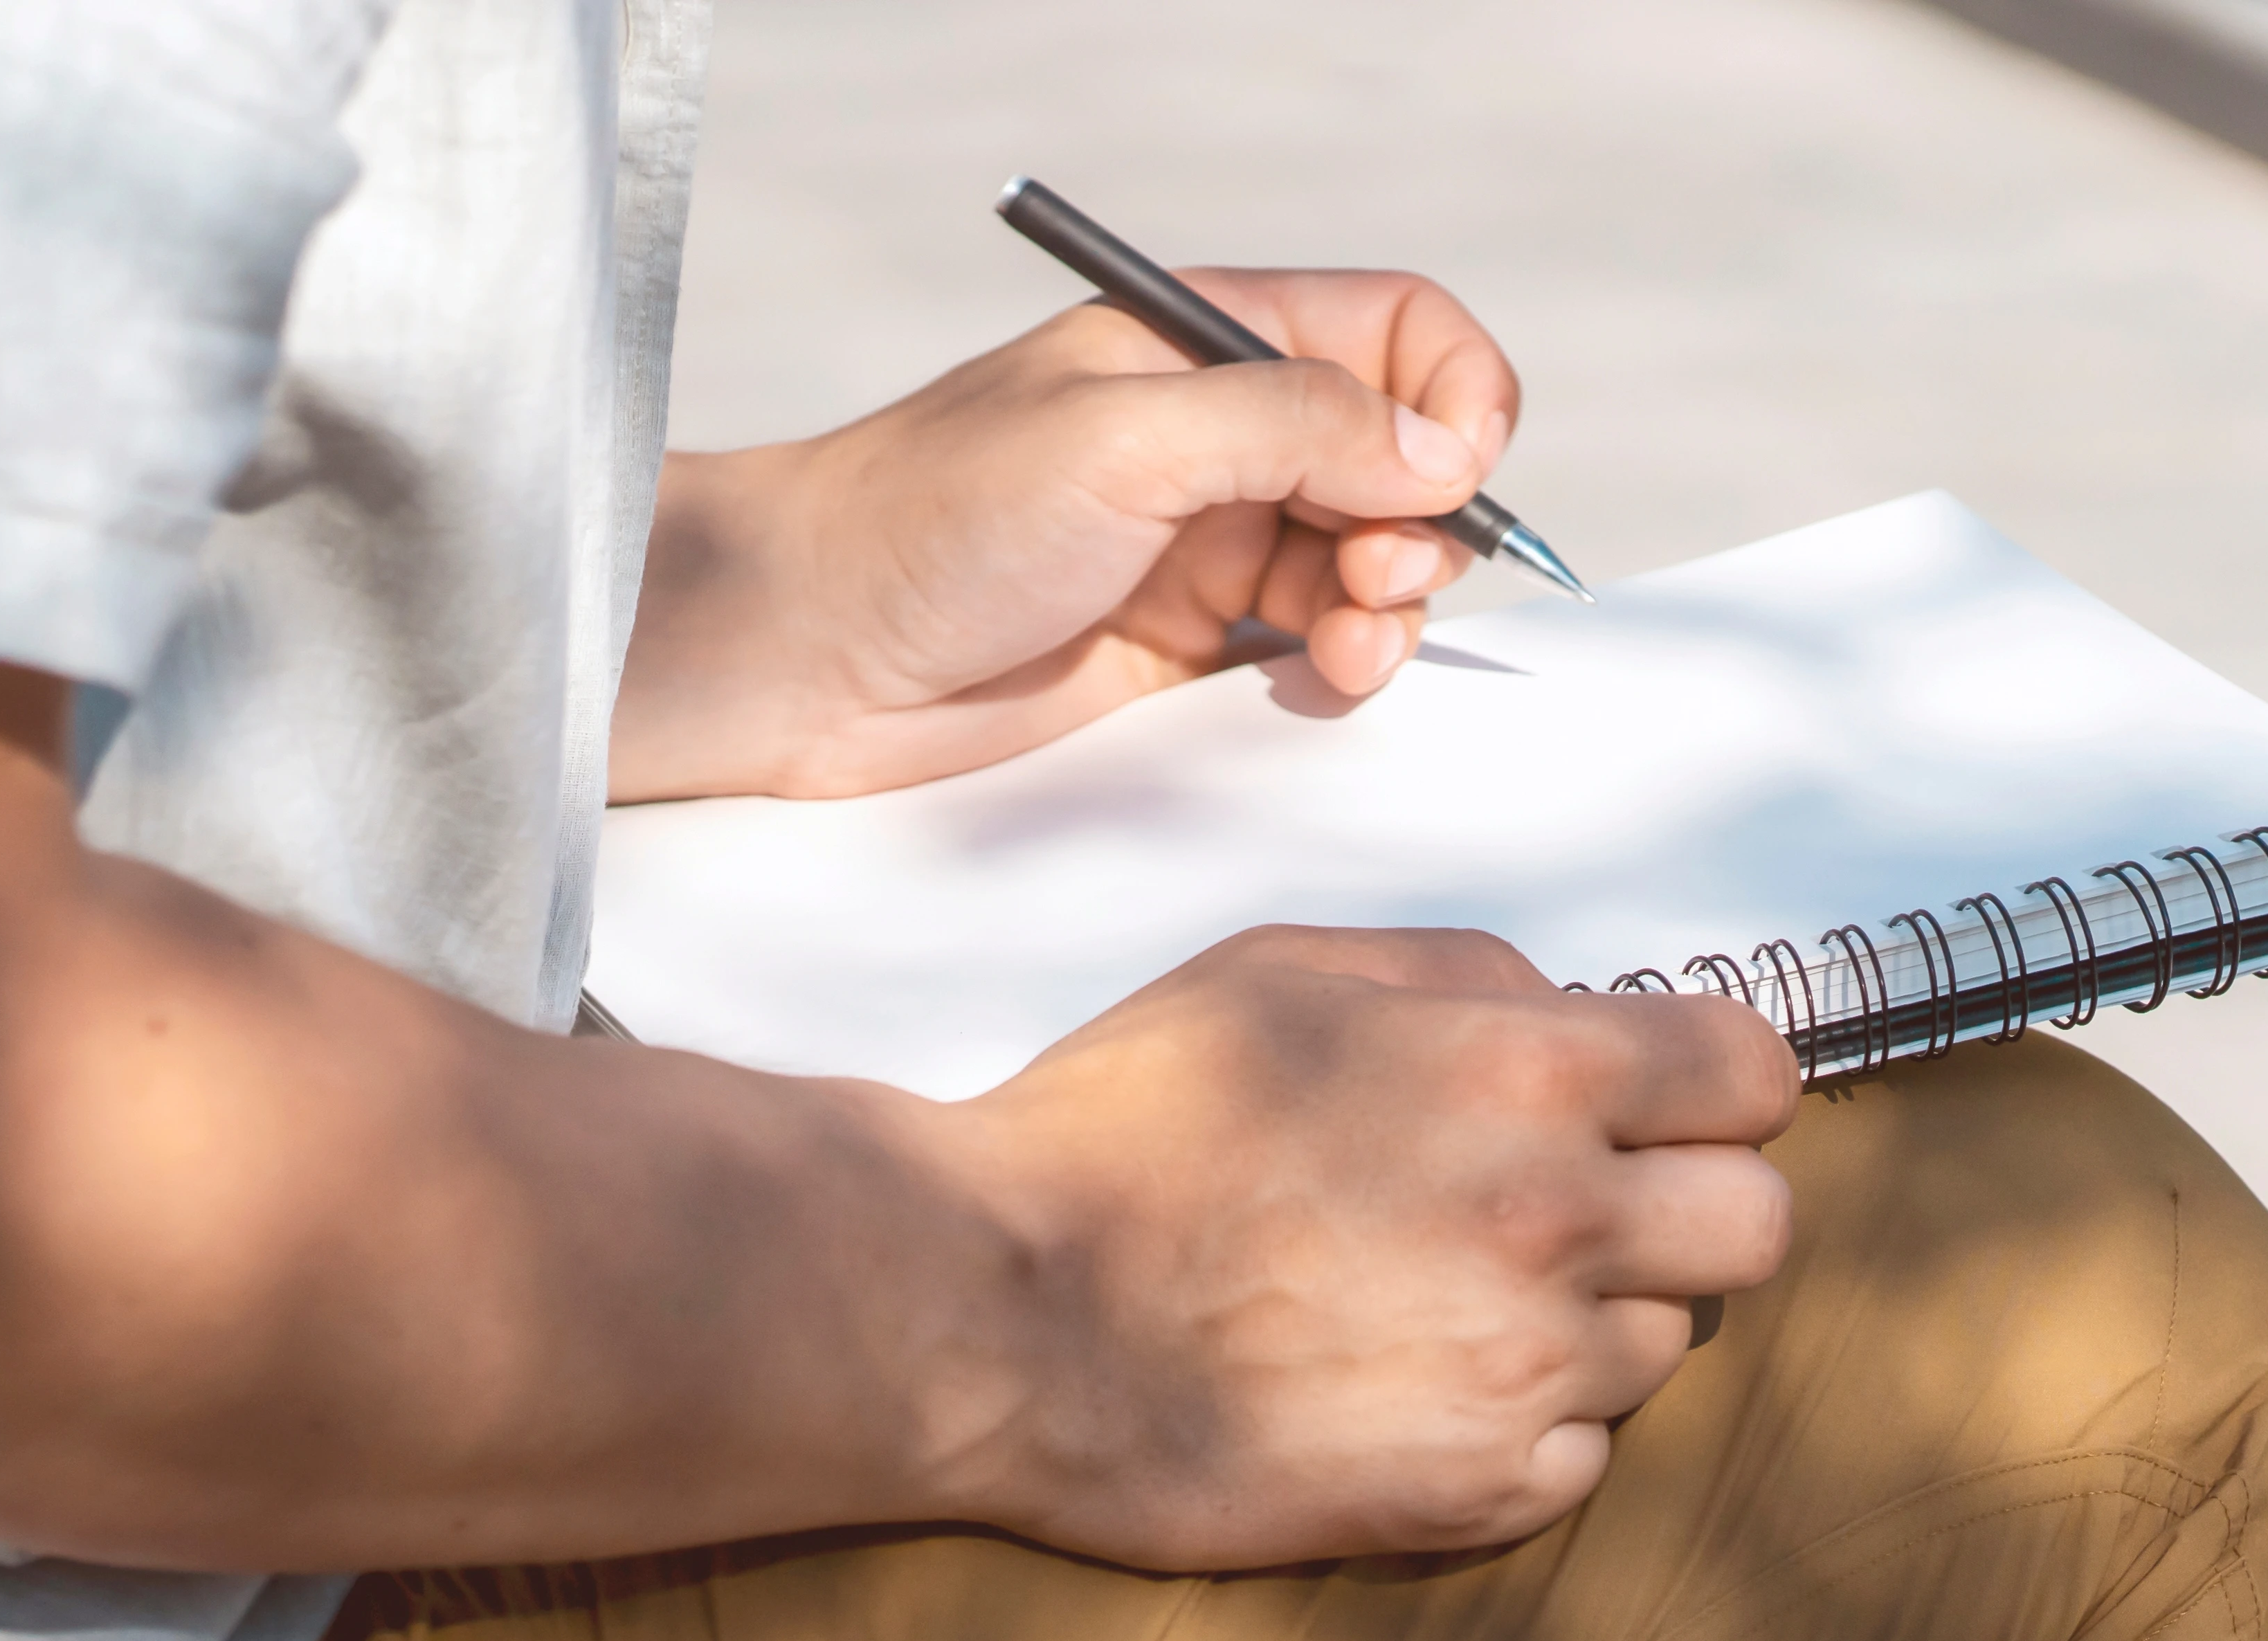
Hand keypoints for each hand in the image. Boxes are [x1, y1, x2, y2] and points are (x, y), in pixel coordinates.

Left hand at [612, 270, 1521, 800]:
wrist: (811, 652)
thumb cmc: (931, 519)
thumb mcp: (1126, 438)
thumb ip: (1296, 427)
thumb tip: (1444, 452)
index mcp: (1206, 346)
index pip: (1396, 335)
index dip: (1456, 397)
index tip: (1455, 476)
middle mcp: (1220, 437)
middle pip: (1403, 460)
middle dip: (1423, 524)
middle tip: (1373, 583)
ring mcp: (1206, 543)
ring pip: (1369, 563)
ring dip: (1388, 607)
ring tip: (1340, 648)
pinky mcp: (1185, 644)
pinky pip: (1312, 647)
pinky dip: (1340, 664)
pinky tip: (1313, 679)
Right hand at [909, 928, 1796, 1569]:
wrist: (1000, 1311)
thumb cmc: (1123, 1127)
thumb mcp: (1284, 972)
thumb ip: (1464, 974)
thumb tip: (1578, 1008)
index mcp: (1524, 1072)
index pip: (1755, 1078)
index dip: (1706, 1085)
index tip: (1655, 1103)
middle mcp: (1557, 1223)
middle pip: (1753, 1229)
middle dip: (1683, 1206)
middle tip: (1573, 1207)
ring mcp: (1525, 1373)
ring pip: (1659, 1348)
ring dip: (1586, 1321)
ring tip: (1442, 1300)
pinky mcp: (1476, 1494)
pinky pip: (1580, 1460)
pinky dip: (1523, 1429)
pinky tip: (1411, 1387)